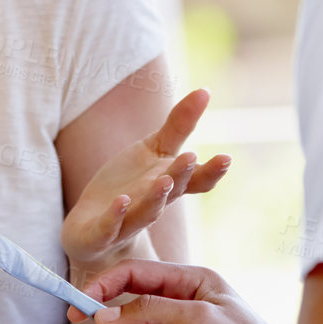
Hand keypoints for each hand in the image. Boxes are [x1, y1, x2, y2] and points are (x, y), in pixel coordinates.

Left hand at [61, 89, 227, 268]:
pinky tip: (120, 202)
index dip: (210, 171)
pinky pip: (108, 227)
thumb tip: (205, 90)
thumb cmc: (130, 186)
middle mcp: (153, 204)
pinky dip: (115, 217)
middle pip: (171, 192)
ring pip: (145, 212)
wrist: (96, 233)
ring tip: (163, 181)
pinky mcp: (99, 234)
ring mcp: (127, 221)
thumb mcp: (154, 152)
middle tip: (190, 159)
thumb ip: (179, 125)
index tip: (226, 158)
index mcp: (168, 185)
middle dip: (180, 176)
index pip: (194, 181)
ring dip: (155, 198)